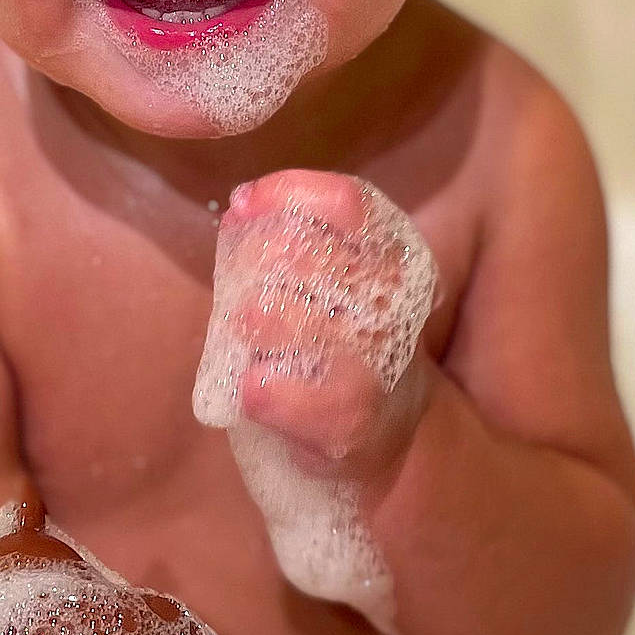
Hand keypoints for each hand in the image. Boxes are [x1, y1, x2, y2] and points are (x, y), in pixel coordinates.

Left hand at [209, 170, 435, 486]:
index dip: (293, 193)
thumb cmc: (332, 348)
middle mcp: (396, 307)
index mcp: (389, 259)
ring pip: (322, 329)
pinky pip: (314, 402)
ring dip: (271, 322)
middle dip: (270, 261)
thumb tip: (238, 209)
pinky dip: (274, 392)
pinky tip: (252, 387)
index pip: (351, 204)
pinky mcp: (358, 427)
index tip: (242, 203)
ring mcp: (382, 368)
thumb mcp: (322, 286)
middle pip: (330, 260)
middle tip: (239, 283)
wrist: (380, 441)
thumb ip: (285, 249)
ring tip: (244, 325)